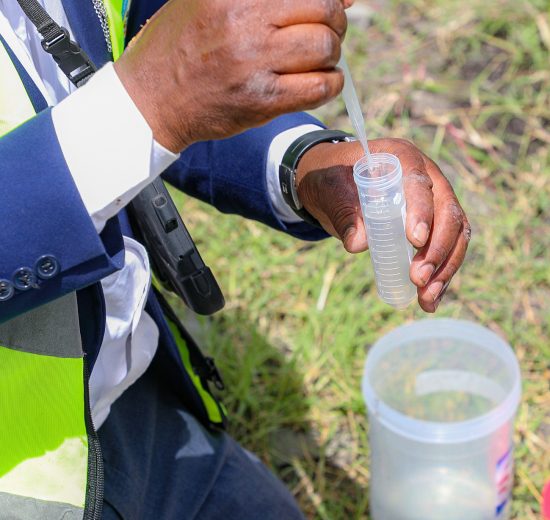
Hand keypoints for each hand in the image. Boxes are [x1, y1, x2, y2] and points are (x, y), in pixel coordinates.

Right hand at [114, 0, 349, 151]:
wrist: (152, 98)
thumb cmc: (182, 46)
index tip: (340, 2)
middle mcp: (246, 21)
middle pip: (323, 9)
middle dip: (334, 22)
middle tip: (325, 33)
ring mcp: (254, 63)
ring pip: (325, 48)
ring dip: (332, 55)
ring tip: (317, 60)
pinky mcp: (261, 101)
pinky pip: (318, 87)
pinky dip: (329, 84)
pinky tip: (318, 82)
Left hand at [296, 138, 470, 311]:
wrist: (335, 184)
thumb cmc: (333, 180)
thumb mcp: (330, 191)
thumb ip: (343, 212)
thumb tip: (358, 244)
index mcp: (402, 159)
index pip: (420, 183)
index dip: (422, 211)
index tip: (415, 241)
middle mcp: (428, 177)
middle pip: (448, 213)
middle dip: (437, 249)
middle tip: (418, 278)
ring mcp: (435, 201)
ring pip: (455, 235)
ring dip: (445, 268)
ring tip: (427, 298)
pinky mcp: (434, 224)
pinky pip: (446, 249)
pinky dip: (441, 275)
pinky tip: (430, 300)